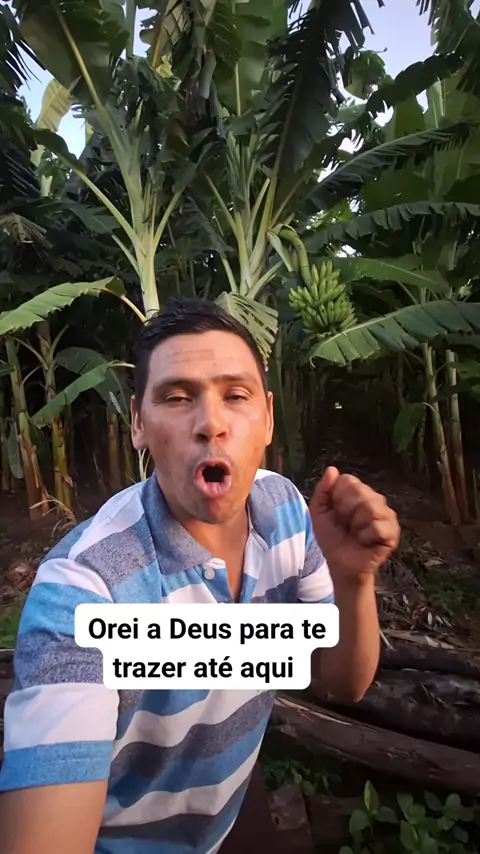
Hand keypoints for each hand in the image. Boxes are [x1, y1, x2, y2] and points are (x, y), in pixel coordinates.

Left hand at [309, 467, 399, 582]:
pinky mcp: (392, 532)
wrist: (340, 564)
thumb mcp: (319, 513)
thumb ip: (323, 490)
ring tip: (355, 533)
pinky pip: (378, 527)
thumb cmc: (331, 538)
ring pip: (370, 508)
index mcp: (358, 491)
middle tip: (345, 525)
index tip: (335, 513)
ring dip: (356, 525)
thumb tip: (332, 469)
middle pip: (360, 491)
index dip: (337, 498)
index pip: (348, 480)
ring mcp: (386, 514)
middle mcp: (375, 499)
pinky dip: (365, 537)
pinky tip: (365, 542)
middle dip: (345, 512)